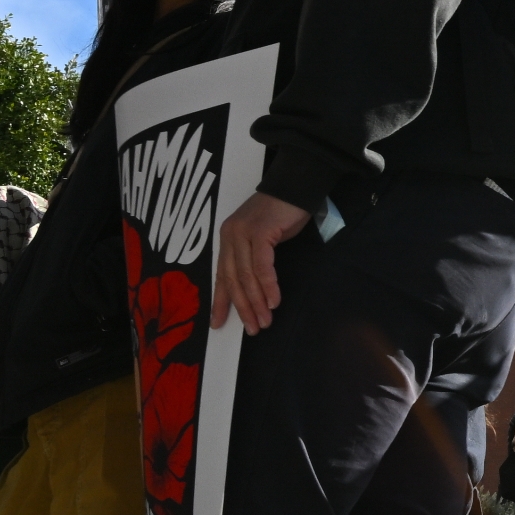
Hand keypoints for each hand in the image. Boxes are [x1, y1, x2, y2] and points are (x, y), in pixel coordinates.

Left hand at [215, 194, 310, 334]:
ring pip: (246, 276)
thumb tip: (252, 289)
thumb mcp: (262, 238)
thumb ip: (253, 258)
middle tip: (253, 328)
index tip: (218, 324)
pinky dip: (268, 285)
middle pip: (233, 279)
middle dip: (243, 308)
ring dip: (256, 302)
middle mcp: (230, 236)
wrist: (296, 185)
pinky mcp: (260, 232)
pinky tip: (274, 301)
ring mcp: (243, 233)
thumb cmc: (282, 213)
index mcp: (227, 239)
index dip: (220, 301)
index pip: (221, 275)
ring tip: (265, 321)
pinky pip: (262, 266)